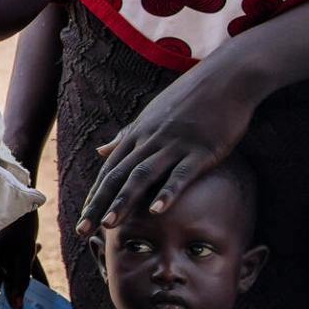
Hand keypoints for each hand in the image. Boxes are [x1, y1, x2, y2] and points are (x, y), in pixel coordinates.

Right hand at [0, 210, 46, 308]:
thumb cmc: (20, 224)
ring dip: (23, 276)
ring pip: (7, 271)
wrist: (19, 193)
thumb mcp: (23, 255)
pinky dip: (24, 263)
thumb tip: (16, 307)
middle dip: (15, 290)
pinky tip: (36, 253)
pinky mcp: (2, 243)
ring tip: (42, 281)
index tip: (16, 307)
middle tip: (33, 298)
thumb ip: (19, 281)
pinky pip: (11, 258)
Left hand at [76, 65, 256, 234]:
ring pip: (142, 176)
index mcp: (138, 135)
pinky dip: (168, 192)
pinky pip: (181, 174)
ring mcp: (175, 144)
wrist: (227, 77)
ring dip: (123, 201)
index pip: (109, 170)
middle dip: (98, 205)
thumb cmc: (191, 98)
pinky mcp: (201, 149)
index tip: (82, 218)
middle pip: (117, 176)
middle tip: (82, 230)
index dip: (95, 196)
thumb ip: (126, 136)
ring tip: (109, 225)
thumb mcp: (152, 115)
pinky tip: (157, 211)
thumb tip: (100, 151)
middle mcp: (150, 141)